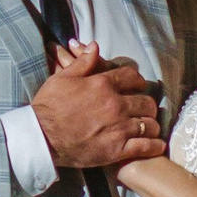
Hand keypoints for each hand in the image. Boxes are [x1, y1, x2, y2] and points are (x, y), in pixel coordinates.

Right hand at [33, 39, 167, 169]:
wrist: (41, 138)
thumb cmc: (48, 107)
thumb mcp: (62, 78)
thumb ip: (83, 62)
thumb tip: (95, 46)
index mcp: (103, 85)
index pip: (132, 77)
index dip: (138, 81)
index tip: (137, 86)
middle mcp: (115, 105)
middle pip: (146, 101)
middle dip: (146, 103)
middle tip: (144, 108)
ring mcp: (118, 128)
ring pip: (150, 123)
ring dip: (151, 124)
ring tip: (149, 126)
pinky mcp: (117, 150)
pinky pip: (146, 146)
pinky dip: (154, 146)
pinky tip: (156, 144)